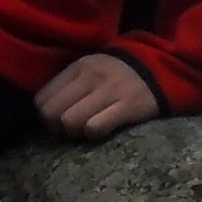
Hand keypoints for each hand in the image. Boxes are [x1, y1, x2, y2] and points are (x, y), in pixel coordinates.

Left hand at [35, 52, 158, 139]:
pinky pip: (95, 127)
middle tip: (71, 130)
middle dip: (58, 128)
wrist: (159, 69)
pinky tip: (101, 131)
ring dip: (76, 133)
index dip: (45, 117)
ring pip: (70, 121)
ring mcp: (109, 90)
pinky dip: (94, 134)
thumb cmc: (116, 75)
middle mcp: (90, 76)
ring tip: (87, 130)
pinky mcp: (128, 106)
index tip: (58, 121)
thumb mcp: (89, 70)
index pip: (42, 99)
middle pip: (52, 113)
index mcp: (77, 68)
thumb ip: (67, 86)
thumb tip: (45, 112)